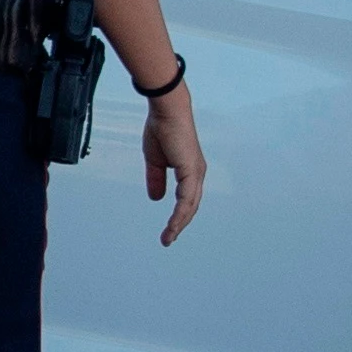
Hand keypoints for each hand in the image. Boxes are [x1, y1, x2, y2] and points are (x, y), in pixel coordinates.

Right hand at [139, 81, 207, 246]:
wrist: (166, 111)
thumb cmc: (161, 130)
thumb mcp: (155, 161)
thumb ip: (156, 179)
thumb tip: (156, 199)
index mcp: (189, 170)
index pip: (187, 199)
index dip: (178, 216)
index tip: (168, 230)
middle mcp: (196, 173)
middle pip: (191, 206)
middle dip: (179, 224)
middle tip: (167, 239)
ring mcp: (195, 172)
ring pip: (190, 206)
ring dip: (179, 224)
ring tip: (168, 237)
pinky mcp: (191, 170)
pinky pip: (186, 198)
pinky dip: (180, 213)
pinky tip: (173, 223)